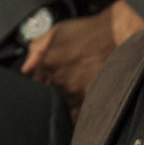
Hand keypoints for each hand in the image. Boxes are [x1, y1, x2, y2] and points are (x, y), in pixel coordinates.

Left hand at [21, 0, 143, 116]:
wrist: (117, 33)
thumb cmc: (88, 31)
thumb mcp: (57, 31)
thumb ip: (36, 49)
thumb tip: (25, 68)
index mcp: (47, 63)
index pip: (35, 83)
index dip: (41, 83)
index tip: (46, 83)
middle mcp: (59, 79)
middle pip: (48, 95)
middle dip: (52, 93)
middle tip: (62, 87)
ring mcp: (75, 89)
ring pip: (62, 105)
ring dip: (64, 103)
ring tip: (74, 93)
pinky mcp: (90, 96)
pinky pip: (78, 113)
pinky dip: (76, 113)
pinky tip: (79, 107)